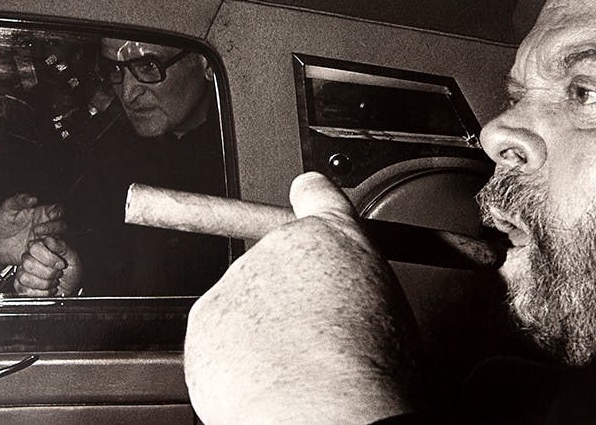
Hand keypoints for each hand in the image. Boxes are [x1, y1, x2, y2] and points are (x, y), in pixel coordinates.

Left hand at [0, 193, 65, 267]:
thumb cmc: (3, 223)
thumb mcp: (8, 208)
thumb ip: (20, 200)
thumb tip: (33, 198)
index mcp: (42, 213)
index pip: (57, 210)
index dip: (58, 212)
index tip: (51, 214)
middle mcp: (47, 226)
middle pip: (61, 225)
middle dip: (53, 227)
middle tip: (36, 230)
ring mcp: (44, 240)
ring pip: (57, 240)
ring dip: (49, 240)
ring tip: (33, 242)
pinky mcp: (40, 253)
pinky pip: (48, 253)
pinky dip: (43, 252)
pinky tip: (31, 250)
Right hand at [13, 236, 81, 296]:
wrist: (72, 285)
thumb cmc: (71, 269)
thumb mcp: (72, 255)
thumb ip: (61, 246)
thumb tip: (51, 241)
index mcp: (40, 246)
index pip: (35, 248)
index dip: (49, 258)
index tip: (60, 264)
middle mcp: (29, 257)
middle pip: (28, 264)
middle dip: (48, 272)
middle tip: (57, 273)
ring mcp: (23, 272)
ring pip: (25, 278)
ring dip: (45, 283)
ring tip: (53, 281)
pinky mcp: (21, 286)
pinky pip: (25, 291)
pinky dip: (42, 293)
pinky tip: (48, 289)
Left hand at [184, 172, 420, 424]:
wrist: (323, 408)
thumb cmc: (368, 369)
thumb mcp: (390, 306)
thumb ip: (359, 280)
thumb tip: (351, 293)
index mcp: (335, 237)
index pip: (317, 194)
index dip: (311, 195)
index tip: (305, 191)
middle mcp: (281, 247)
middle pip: (277, 260)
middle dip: (286, 292)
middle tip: (313, 336)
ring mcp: (238, 280)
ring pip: (245, 301)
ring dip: (260, 326)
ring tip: (293, 365)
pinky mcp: (205, 318)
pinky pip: (218, 336)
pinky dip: (233, 356)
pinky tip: (264, 378)